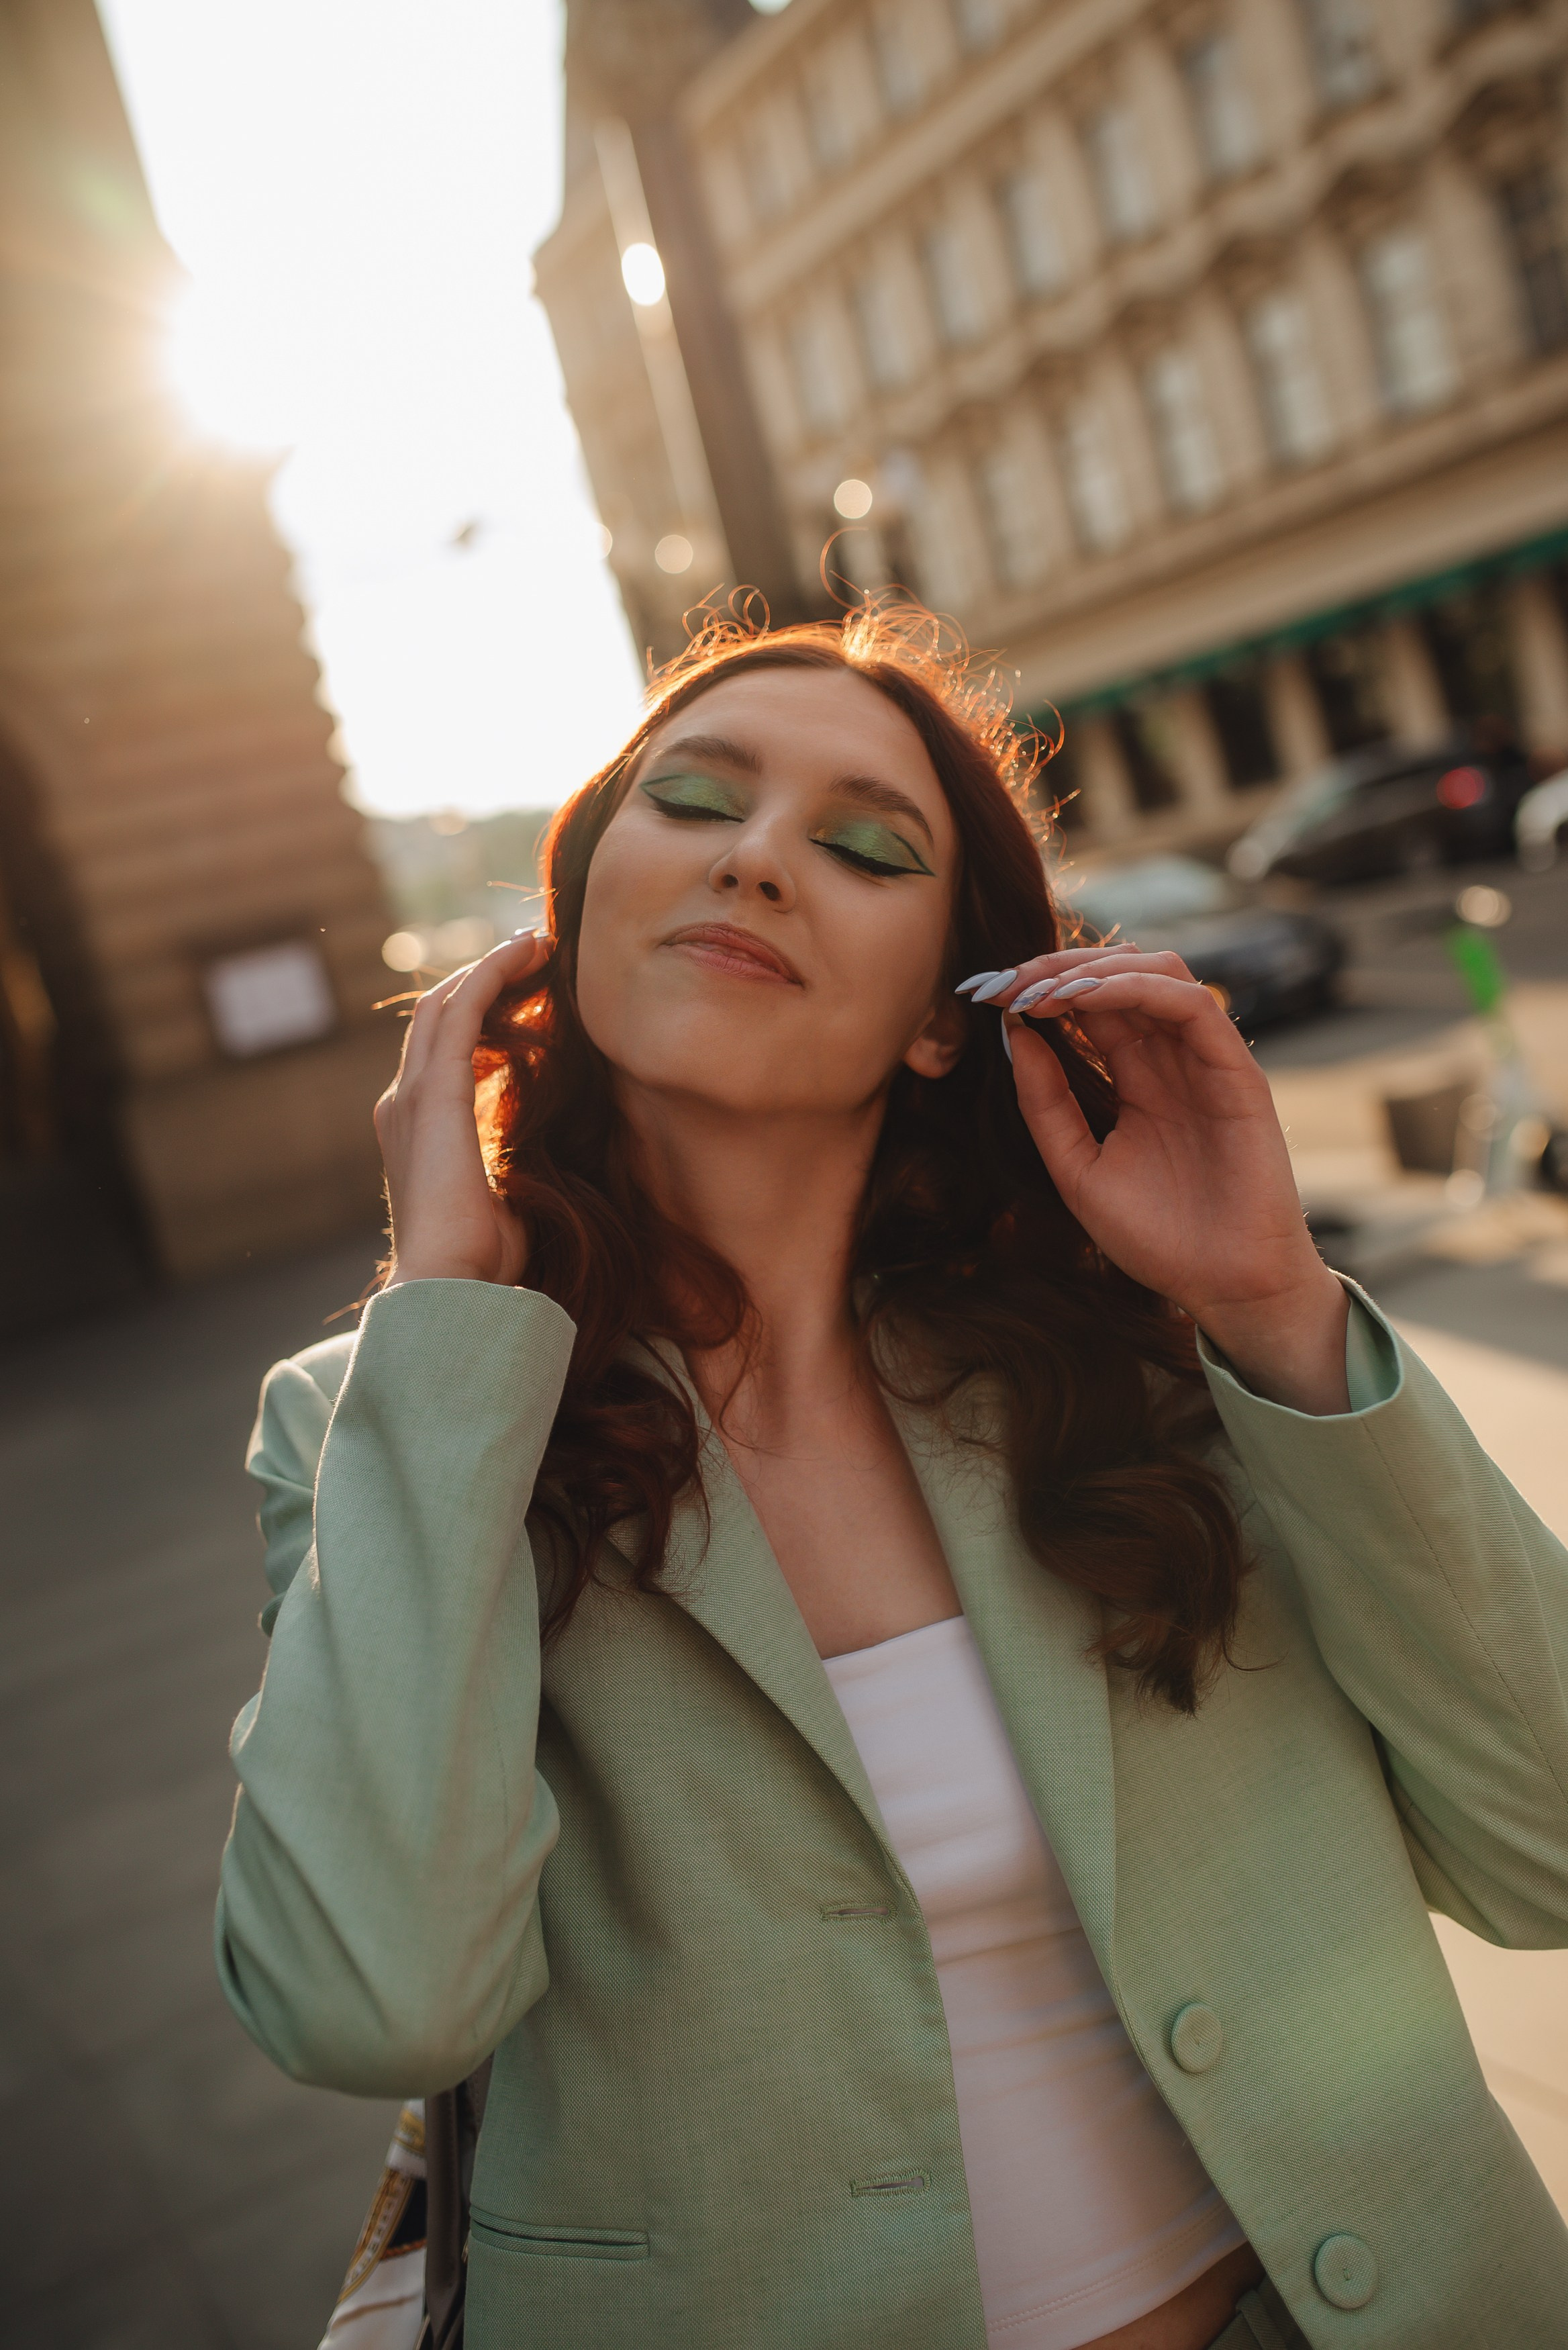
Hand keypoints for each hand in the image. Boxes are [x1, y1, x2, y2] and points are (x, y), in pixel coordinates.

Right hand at [375, 931, 552, 1288]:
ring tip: (537, 944)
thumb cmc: (479, 1262)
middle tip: (535, 953)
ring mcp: (412, 1095)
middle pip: (437, 1015)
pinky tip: (527, 953)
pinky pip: (462, 1011)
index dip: (479, 1013)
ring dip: (491, 967)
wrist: (448, 1285)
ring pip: (445, 1004)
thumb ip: (510, 1168)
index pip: (441, 1051)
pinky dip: (493, 974)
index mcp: (415, 1129)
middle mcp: (403, 1103)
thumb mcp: (502, 1200)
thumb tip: (541, 1162)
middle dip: (483, 978)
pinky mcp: (436, 1092)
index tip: (525, 992)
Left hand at [967, 948, 1349, 1412]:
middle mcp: (1170, 1060)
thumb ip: (1045, 1104)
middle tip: (1003, 982)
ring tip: (1040, 990)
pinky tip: (1085, 998)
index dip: (1037, 988)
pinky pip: (1193, 1004)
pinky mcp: (1237, 1072)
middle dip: (1055, 968)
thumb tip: (1011, 1034)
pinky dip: (1137, 988)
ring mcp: (1204, 1061)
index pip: (1087, 1006)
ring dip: (1093, 968)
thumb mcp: (1077, 1168)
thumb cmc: (1157, 1238)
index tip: (984, 994)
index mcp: (1135, 1079)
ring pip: (1158, 972)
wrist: (1223, 1288)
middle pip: (1116, 975)